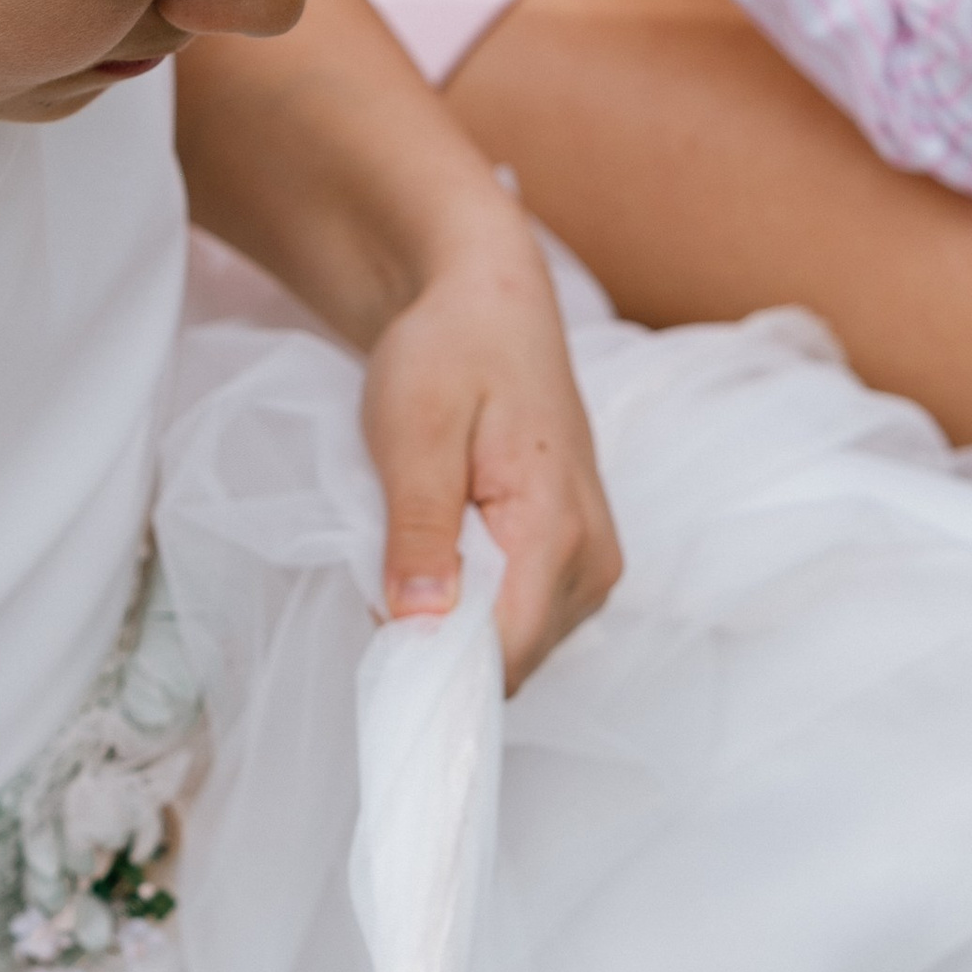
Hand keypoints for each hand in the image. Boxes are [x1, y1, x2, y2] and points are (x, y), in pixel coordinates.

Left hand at [361, 202, 623, 685]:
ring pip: (515, 646)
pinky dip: (473, 603)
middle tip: (388, 570)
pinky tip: (444, 550)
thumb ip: (420, 529)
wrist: (489, 305)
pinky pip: (521, 618)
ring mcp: (593, 564)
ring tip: (417, 545)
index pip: (505, 655)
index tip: (377, 644)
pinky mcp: (577, 560)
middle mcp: (594, 561)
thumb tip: (419, 623)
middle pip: (511, 659)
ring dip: (455, 621)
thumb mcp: (413, 432)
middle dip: (441, 641)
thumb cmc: (448, 352)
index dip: (436, 666)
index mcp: (559, 530)